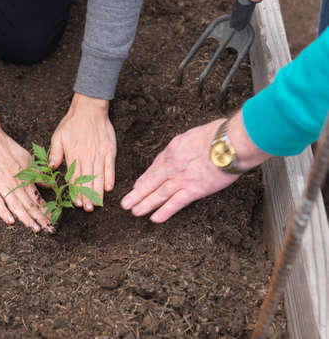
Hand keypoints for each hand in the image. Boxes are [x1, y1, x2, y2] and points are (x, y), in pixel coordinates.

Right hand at [0, 106, 54, 232]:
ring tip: (34, 229)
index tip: (53, 221)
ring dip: (26, 218)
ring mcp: (2, 186)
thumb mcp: (27, 159)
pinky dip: (4, 211)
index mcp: (25, 179)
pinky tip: (10, 221)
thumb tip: (50, 185)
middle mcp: (15, 184)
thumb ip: (37, 174)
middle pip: (29, 204)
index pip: (38, 198)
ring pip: (16, 205)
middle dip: (40, 218)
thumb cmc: (6, 148)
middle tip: (49, 230)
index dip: (46, 211)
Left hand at [50, 93, 116, 211]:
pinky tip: (109, 188)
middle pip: (87, 180)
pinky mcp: (109, 151)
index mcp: (73, 155)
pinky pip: (110, 167)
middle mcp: (87, 156)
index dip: (75, 191)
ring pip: (98, 177)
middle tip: (88, 209)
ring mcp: (99, 154)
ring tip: (97, 204)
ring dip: (98, 191)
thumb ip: (55, 153)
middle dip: (87, 196)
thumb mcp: (58, 136)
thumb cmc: (72, 123)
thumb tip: (51, 167)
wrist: (90, 109)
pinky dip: (110, 178)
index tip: (75, 203)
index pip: (74, 177)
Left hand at [121, 113, 269, 222]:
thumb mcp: (191, 135)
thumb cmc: (215, 135)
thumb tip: (182, 150)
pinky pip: (176, 203)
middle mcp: (172, 166)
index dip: (144, 179)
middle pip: (150, 182)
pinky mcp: (194, 190)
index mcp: (171, 151)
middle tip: (125, 204)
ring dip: (145, 204)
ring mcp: (181, 179)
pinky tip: (155, 218)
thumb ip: (183, 146)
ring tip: (134, 212)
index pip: (153, 168)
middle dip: (137, 194)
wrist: (228, 143)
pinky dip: (165, 212)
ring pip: (158, 194)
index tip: (137, 186)